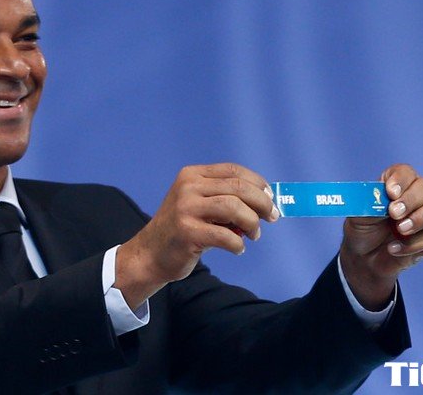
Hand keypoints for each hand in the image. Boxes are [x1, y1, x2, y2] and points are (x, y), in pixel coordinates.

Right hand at [116, 163, 279, 308]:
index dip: (258, 183)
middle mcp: (188, 187)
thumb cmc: (182, 229)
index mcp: (192, 175)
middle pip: (238, 187)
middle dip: (262, 203)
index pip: (234, 170)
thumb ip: (224, 197)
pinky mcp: (188, 232)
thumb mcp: (197, 203)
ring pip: (234, 208)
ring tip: (253, 235)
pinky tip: (237, 248)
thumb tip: (265, 201)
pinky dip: (238, 244)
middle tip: (271, 217)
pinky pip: (226, 236)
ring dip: (252, 223)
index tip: (270, 198)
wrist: (150, 253)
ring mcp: (186, 209)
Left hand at [340, 164, 422, 309]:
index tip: (390, 193)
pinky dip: (413, 244)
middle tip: (394, 214)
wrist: (365, 259)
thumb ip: (369, 205)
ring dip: (420, 219)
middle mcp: (414, 197)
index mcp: (395, 186)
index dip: (401, 180)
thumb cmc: (362, 231)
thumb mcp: (357, 217)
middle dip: (411, 200)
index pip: (405, 172)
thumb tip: (383, 200)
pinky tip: (394, 249)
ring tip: (399, 230)